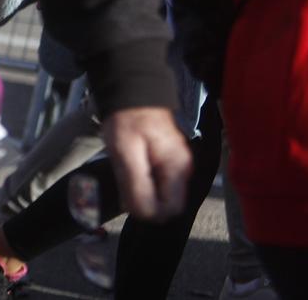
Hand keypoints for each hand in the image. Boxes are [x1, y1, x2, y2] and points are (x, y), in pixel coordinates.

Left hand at [102, 105, 192, 219]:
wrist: (131, 91)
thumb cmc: (127, 120)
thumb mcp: (126, 152)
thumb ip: (136, 184)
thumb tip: (144, 215)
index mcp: (178, 168)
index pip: (171, 209)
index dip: (149, 210)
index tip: (128, 198)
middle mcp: (183, 170)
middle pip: (168, 204)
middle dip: (145, 201)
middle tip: (123, 184)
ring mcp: (177, 165)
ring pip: (161, 194)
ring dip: (142, 192)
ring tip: (125, 173)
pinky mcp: (168, 161)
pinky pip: (158, 183)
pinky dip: (143, 182)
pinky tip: (130, 169)